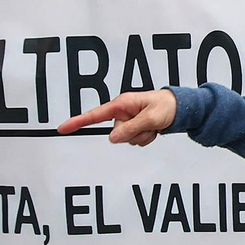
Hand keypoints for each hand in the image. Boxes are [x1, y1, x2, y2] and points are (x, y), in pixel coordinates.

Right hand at [59, 90, 178, 145]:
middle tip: (149, 124)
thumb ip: (130, 128)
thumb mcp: (150, 118)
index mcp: (122, 104)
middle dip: (133, 134)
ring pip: (126, 140)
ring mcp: (129, 120)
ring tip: (153, 125)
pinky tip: (154, 129)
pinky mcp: (135, 127)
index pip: (95, 115)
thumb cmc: (167, 106)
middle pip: (116, 134)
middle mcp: (123, 112)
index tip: (62, 128)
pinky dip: (145, 138)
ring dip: (141, 137)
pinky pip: (135, 141)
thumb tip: (112, 138)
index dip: (77, 122)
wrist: (182, 108)